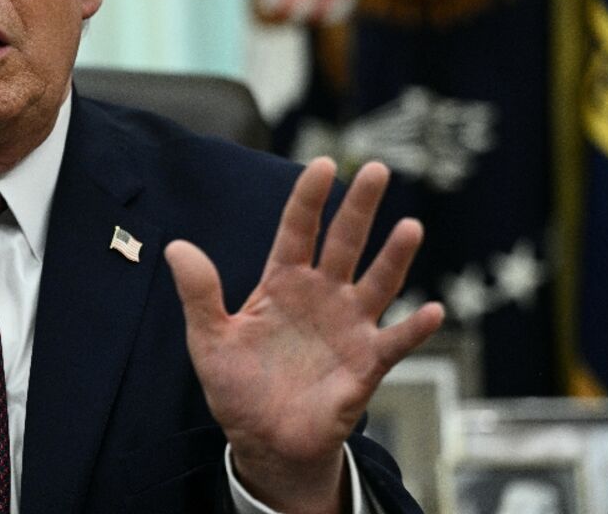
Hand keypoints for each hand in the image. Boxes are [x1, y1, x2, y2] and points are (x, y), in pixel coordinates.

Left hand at [167, 157, 443, 513]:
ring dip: (394, 257)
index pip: (297, 230)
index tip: (322, 165)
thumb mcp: (208, 339)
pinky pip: (395, 342)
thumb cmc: (237, 386)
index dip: (309, 198)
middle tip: (376, 169)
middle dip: (359, 207)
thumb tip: (176, 246)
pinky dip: (414, 328)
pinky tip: (431, 310)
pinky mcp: (366, 364)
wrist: (263, 441)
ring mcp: (348, 327)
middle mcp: (321, 295)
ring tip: (410, 226)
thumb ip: (198, 294)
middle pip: (344, 242)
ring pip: (376, 283)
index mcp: (282, 283)